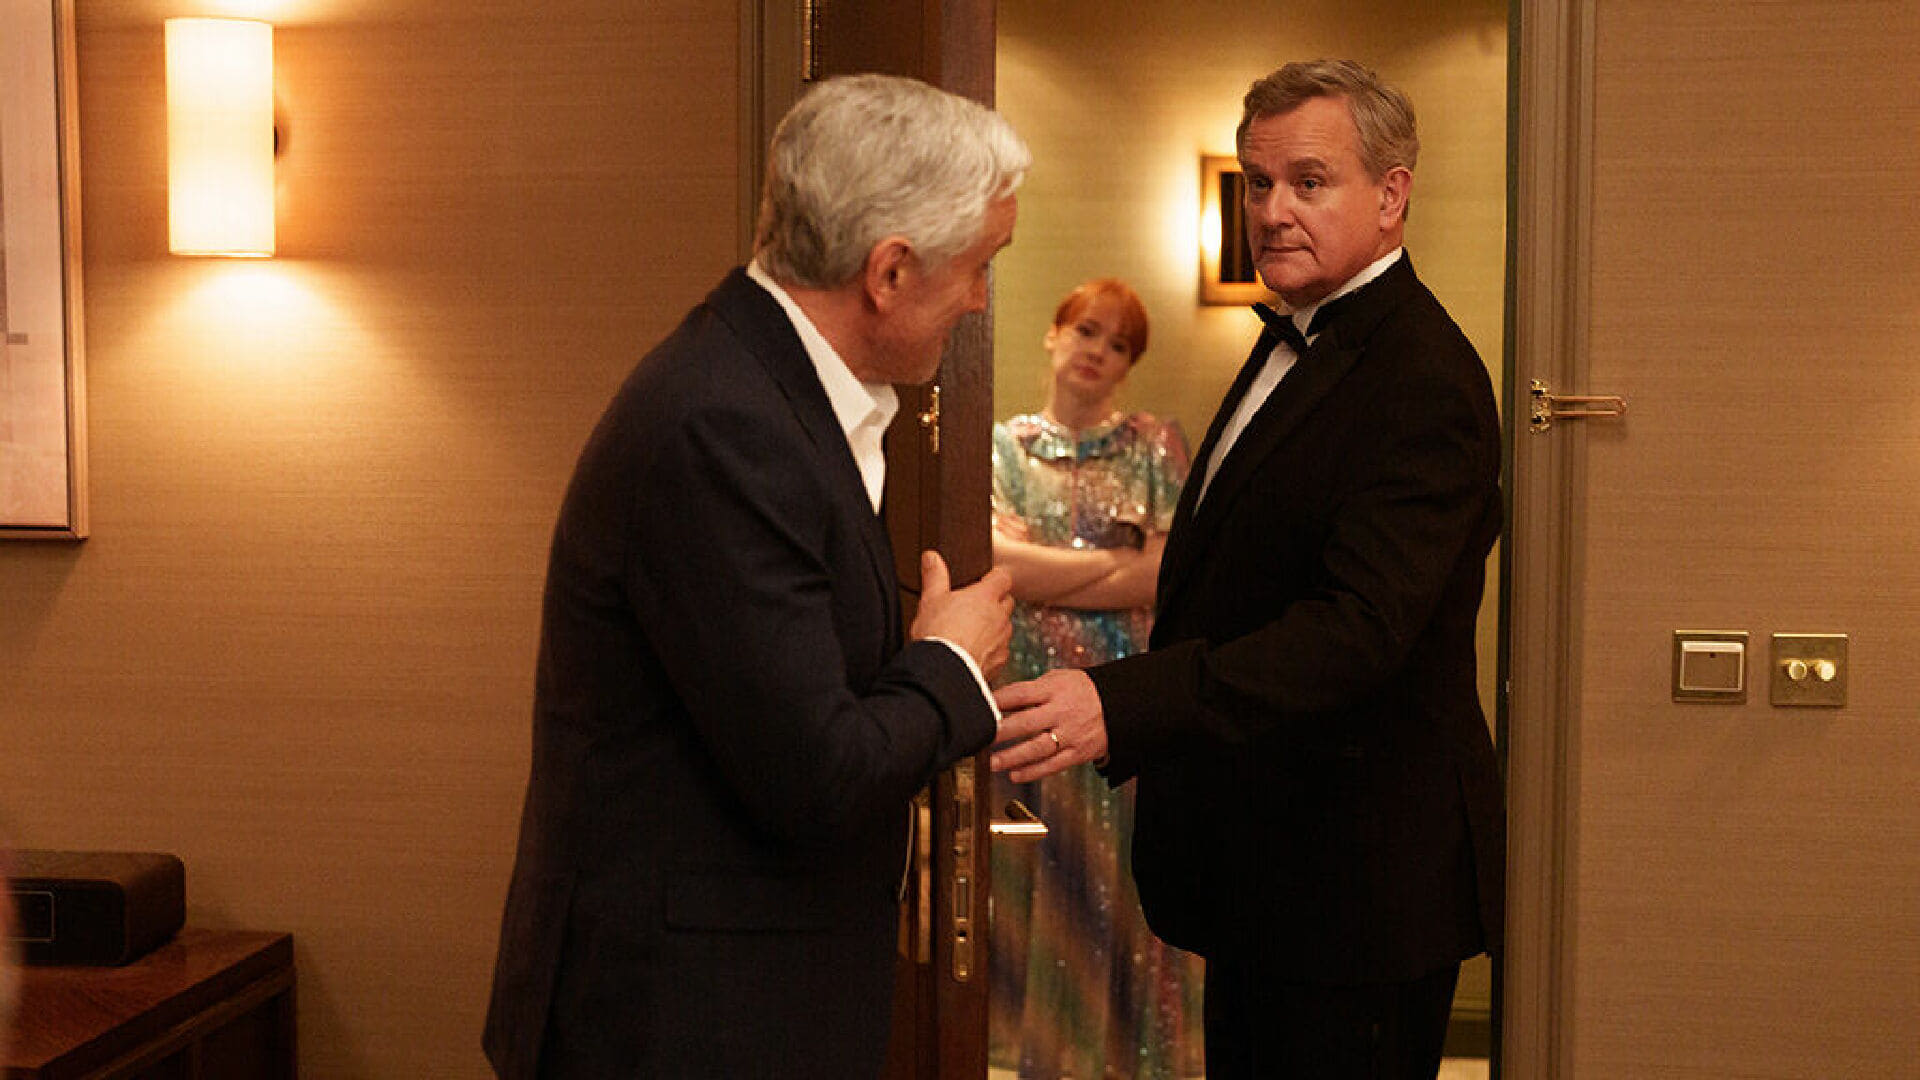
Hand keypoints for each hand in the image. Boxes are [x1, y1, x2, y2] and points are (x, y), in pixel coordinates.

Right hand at [911, 551, 1012, 677]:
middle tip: (975, 608)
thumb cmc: (937, 634)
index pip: (1003, 578)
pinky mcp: (1000, 662)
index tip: (985, 581)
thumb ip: (934, 576)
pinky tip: (974, 653)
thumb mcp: (930, 599)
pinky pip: (1001, 651)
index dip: (995, 578)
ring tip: (972, 632)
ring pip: (1005, 627)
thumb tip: (932, 557)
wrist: (944, 671)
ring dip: (994, 627)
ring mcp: (1002, 640)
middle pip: (1007, 602)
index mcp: (985, 597)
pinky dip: (991, 650)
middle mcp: (999, 617)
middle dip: (996, 603)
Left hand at [990, 668, 1107, 781]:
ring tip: (992, 763)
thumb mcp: (1058, 679)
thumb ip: (1030, 690)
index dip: (996, 701)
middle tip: (980, 738)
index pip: (1019, 694)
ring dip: (1012, 757)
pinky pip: (1052, 765)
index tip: (977, 707)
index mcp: (1054, 690)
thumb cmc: (1081, 691)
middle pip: (1025, 723)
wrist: (1118, 704)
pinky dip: (1032, 772)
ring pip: (1037, 748)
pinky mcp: (1077, 753)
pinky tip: (1015, 776)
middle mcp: (1061, 712)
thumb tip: (998, 701)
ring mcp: (1070, 734)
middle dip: (1000, 732)